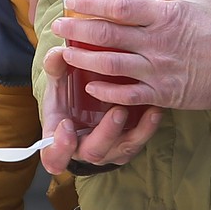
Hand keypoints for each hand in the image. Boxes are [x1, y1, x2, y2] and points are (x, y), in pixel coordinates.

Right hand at [37, 58, 164, 173]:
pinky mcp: (127, 147)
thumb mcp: (58, 82)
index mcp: (60, 139)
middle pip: (93, 152)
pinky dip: (149, 128)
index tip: (66, 126)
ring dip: (136, 131)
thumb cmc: (68, 96)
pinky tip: (156, 110)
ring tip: (147, 109)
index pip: (54, 155)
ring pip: (122, 150)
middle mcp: (84, 149)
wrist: (86, 106)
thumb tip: (58, 54)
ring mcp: (108, 151)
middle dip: (107, 134)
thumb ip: (55, 68)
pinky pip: (139, 143)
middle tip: (118, 111)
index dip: (59, 147)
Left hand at [51, 0, 210, 114]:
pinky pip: (127, 95)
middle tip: (58, 26)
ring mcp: (158, 70)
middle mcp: (156, 43)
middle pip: (106, 35)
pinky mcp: (163, 94)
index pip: (118, 7)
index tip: (71, 0)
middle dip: (77, 30)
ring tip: (65, 55)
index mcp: (164, 16)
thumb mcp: (200, 1)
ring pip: (110, 65)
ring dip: (83, 60)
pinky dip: (105, 91)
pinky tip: (89, 85)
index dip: (91, 3)